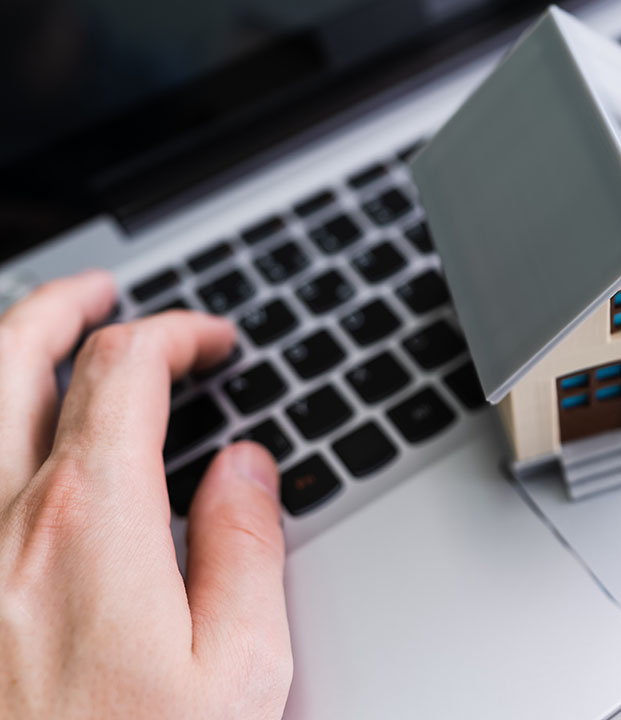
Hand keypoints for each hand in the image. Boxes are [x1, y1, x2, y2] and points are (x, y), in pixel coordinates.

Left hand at [0, 271, 291, 718]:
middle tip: (106, 296)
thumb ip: (246, 550)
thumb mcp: (235, 673)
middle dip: (67, 306)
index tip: (212, 344)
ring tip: (39, 335)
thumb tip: (246, 470)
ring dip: (4, 348)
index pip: (125, 373)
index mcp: (88, 526)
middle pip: (14, 357)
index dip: (175, 335)